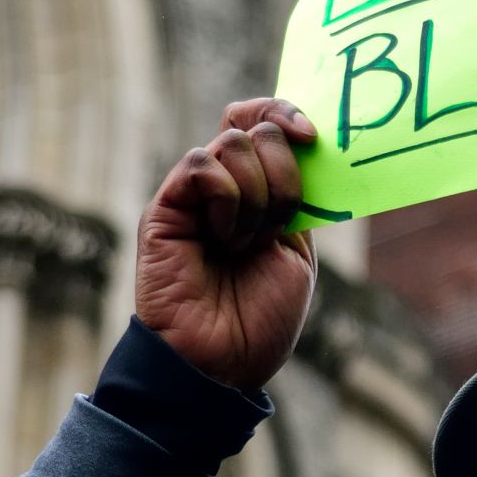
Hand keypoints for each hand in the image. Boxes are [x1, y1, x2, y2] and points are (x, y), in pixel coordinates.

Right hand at [135, 98, 319, 390]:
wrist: (224, 362)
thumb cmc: (261, 317)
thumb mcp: (298, 250)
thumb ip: (298, 197)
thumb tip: (304, 140)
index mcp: (257, 192)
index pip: (262, 122)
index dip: (285, 114)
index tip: (311, 137)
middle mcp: (223, 187)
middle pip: (254, 128)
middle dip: (284, 173)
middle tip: (278, 225)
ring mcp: (193, 196)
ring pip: (232, 143)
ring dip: (258, 194)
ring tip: (245, 242)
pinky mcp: (165, 208)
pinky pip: (202, 166)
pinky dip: (227, 197)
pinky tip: (224, 236)